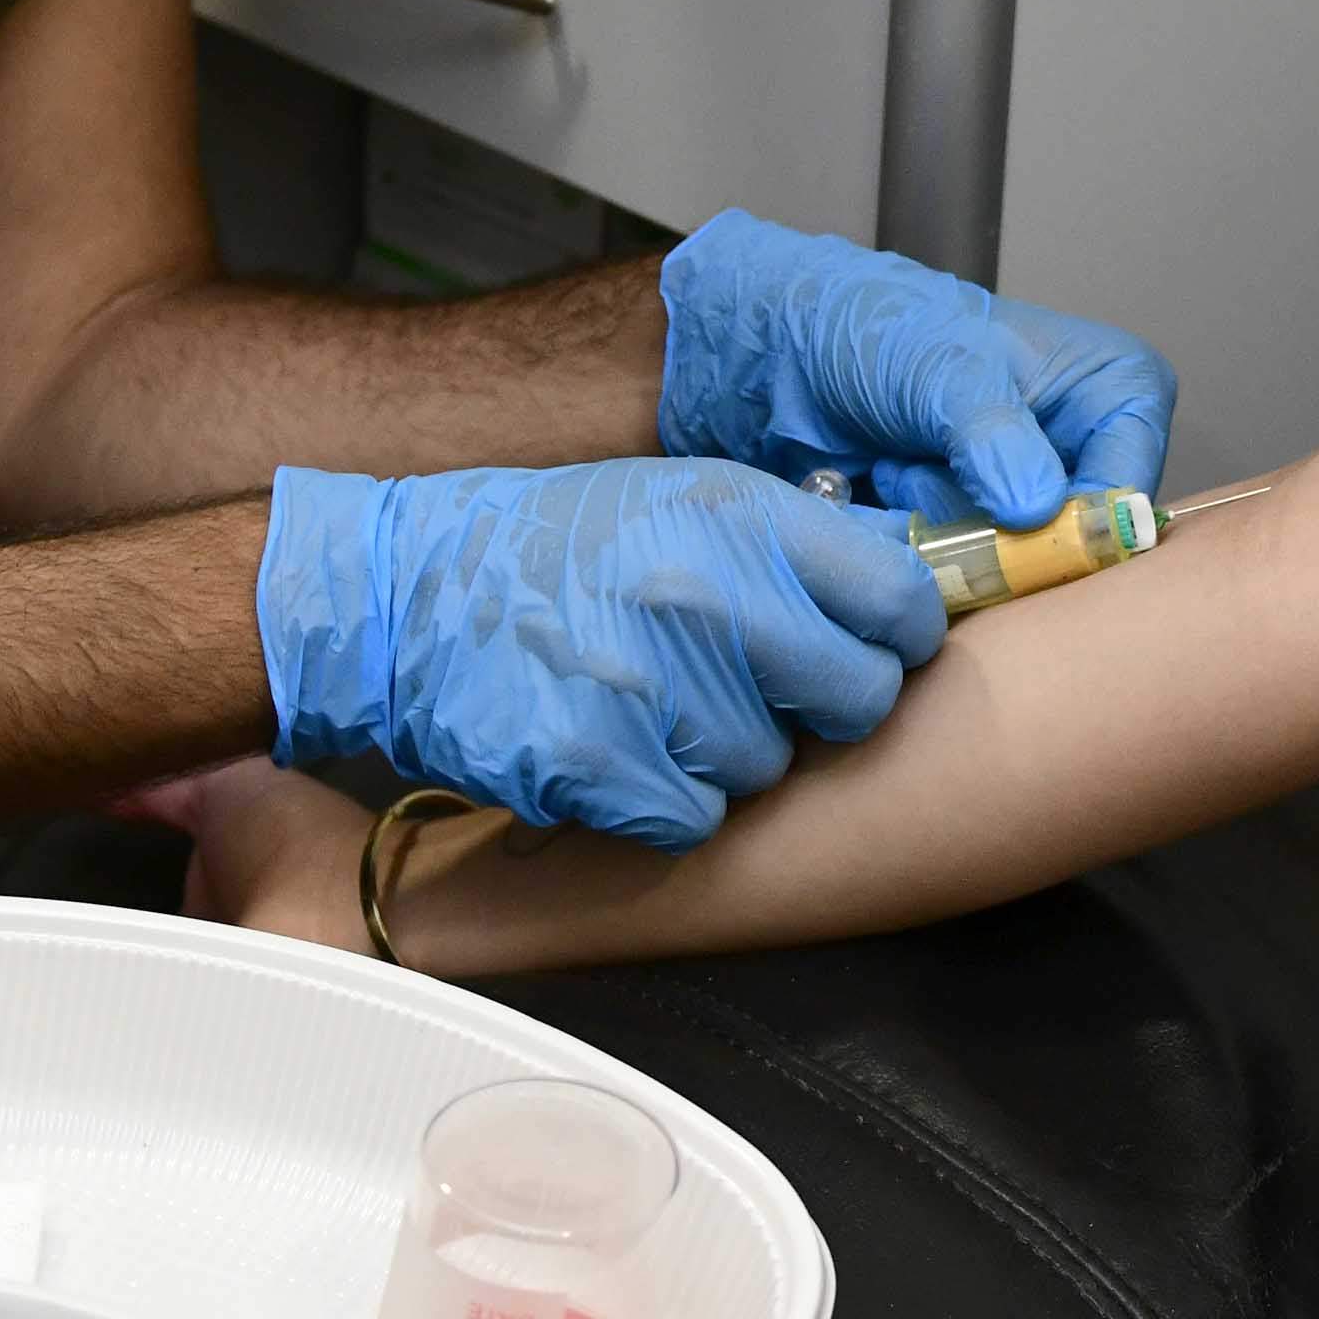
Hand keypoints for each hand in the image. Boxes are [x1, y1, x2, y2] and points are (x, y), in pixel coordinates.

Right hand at [256, 458, 946, 847]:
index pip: (898, 598)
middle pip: (857, 697)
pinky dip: (663, 801)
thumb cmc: (559, 550)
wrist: (403, 597)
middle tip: (766, 694)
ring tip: (662, 706)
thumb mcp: (684, 501)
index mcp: (738, 514)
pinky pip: (692, 817)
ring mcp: (650, 681)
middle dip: (826, 709)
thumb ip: (795, 542)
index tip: (873, 648)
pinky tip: (619, 750)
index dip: (897, 637)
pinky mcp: (596, 761)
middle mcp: (704, 592)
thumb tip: (915, 585)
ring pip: (769, 766)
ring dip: (729, 756)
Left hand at [655, 215, 1176, 529]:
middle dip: (989, 531)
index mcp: (1117, 396)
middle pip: (1076, 552)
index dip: (1071, 528)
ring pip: (1015, 577)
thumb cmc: (877, 329)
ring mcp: (1029, 507)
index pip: (1128, 497)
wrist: (789, 355)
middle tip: (918, 469)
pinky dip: (919, 555)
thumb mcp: (941, 367)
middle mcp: (1088, 456)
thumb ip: (993, 434)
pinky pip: (967, 587)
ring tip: (894, 471)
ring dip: (943, 537)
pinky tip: (884, 499)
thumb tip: (1039, 510)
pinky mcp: (976, 544)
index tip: (1003, 521)